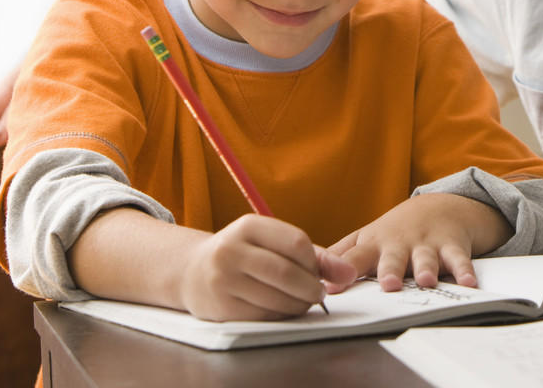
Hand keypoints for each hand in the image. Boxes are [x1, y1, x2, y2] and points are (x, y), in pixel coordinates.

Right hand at [179, 214, 355, 320]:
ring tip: (302, 301)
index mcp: (248, 226)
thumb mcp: (272, 242)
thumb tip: (349, 273)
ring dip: (299, 305)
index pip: (296, 242)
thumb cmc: (243, 254)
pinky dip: (281, 316)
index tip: (318, 272)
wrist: (192, 271)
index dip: (315, 262)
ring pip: (277, 298)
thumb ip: (314, 255)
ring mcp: (223, 280)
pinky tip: (282, 309)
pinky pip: (263, 316)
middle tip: (317, 293)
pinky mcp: (221, 307)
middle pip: (287, 273)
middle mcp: (231, 250)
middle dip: (311, 288)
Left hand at [324, 194, 511, 292]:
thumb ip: (340, 254)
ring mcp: (426, 244)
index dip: (342, 274)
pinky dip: (465, 271)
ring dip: (425, 268)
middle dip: (389, 270)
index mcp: (374, 245)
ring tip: (425, 280)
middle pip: (392, 258)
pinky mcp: (451, 246)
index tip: (330, 289)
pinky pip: (460, 260)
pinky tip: (469, 283)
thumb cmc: (394, 231)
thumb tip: (305, 269)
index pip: (353, 260)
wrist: (438, 206)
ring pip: (425, 258)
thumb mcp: (365, 237)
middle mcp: (399, 244)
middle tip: (387, 284)